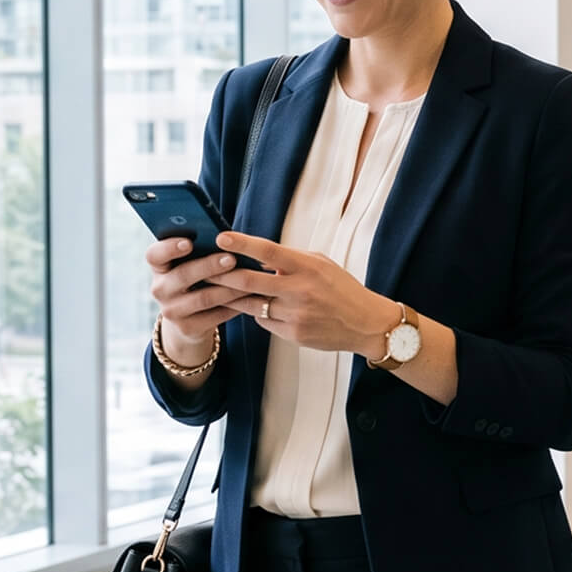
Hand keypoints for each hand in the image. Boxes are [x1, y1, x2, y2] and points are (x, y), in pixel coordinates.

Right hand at [147, 237, 247, 354]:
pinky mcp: (187, 328)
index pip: (154, 255)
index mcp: (159, 267)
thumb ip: (200, 250)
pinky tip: (249, 297)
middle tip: (231, 258)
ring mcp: (171, 311)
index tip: (189, 242)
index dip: (169, 248)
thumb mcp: (189, 264)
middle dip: (209, 266)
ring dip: (228, 288)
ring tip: (248, 278)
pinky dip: (233, 306)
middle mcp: (160, 289)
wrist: (188, 319)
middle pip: (182, 275)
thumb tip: (226, 238)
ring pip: (203, 298)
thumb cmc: (195, 279)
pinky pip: (214, 316)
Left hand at [214, 231, 396, 357]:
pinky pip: (264, 321)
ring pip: (251, 305)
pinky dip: (258, 313)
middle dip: (223, 275)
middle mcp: (299, 290)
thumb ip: (290, 260)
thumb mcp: (320, 264)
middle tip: (205, 269)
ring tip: (218, 288)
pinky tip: (257, 307)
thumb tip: (258, 257)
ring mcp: (295, 314)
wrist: (366, 324)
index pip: (267, 251)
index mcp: (306, 267)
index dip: (241, 244)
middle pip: (249, 281)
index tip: (221, 237)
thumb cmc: (342, 289)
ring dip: (233, 297)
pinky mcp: (293, 334)